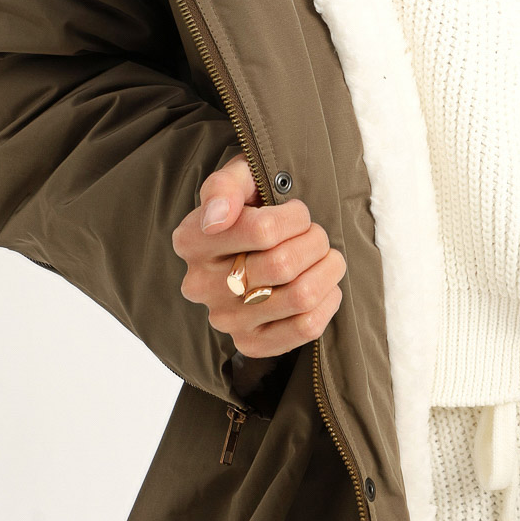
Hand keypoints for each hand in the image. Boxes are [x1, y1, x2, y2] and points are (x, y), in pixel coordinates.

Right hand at [172, 153, 346, 357]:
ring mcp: (225, 319)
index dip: (295, 217)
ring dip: (327, 270)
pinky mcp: (250, 343)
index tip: (297, 212)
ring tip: (325, 256)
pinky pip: (305, 328)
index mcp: (192, 240)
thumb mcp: (239, 177)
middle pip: (284, 265)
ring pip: (300, 296)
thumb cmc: (251, 203)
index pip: (263, 230)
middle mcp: (201, 285)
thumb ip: (225, 186)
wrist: (256, 243)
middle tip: (315, 233)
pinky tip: (324, 286)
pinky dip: (327, 302)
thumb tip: (217, 217)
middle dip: (314, 241)